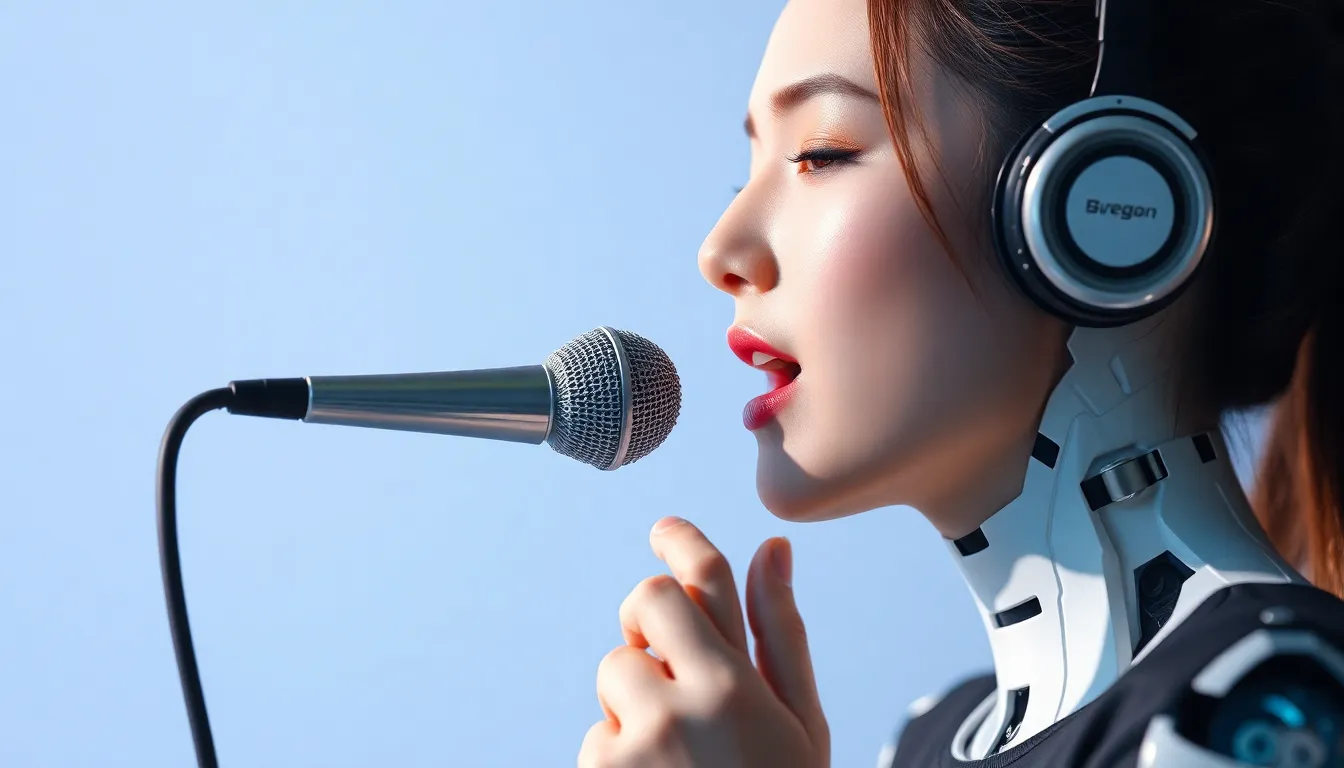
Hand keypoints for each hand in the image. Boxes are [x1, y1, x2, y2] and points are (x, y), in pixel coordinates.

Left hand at [578, 517, 828, 767]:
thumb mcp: (802, 723)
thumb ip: (781, 635)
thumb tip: (774, 547)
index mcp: (736, 688)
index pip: (703, 581)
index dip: (683, 541)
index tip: (665, 530)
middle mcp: (680, 709)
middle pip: (647, 602)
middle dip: (649, 618)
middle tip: (660, 653)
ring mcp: (634, 743)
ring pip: (616, 670)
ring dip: (636, 698)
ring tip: (676, 750)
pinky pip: (596, 734)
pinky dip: (619, 753)